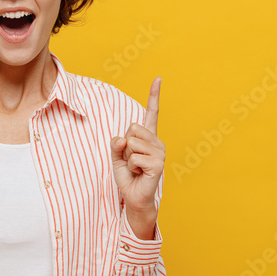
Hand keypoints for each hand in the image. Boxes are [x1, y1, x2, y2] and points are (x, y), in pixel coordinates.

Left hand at [110, 78, 163, 237]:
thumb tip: (122, 138)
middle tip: (131, 160)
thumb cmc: (127, 175)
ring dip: (127, 157)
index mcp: (148, 137)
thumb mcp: (116, 155)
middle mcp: (157, 142)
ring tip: (135, 167)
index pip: (151, 113)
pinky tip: (139, 173)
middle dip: (124, 145)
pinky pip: (134, 156)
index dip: (154, 96)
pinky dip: (131, 166)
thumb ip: (116, 143)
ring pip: (131, 142)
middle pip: (132, 128)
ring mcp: (160, 152)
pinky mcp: (158, 163)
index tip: (157, 78)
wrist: (134, 197)